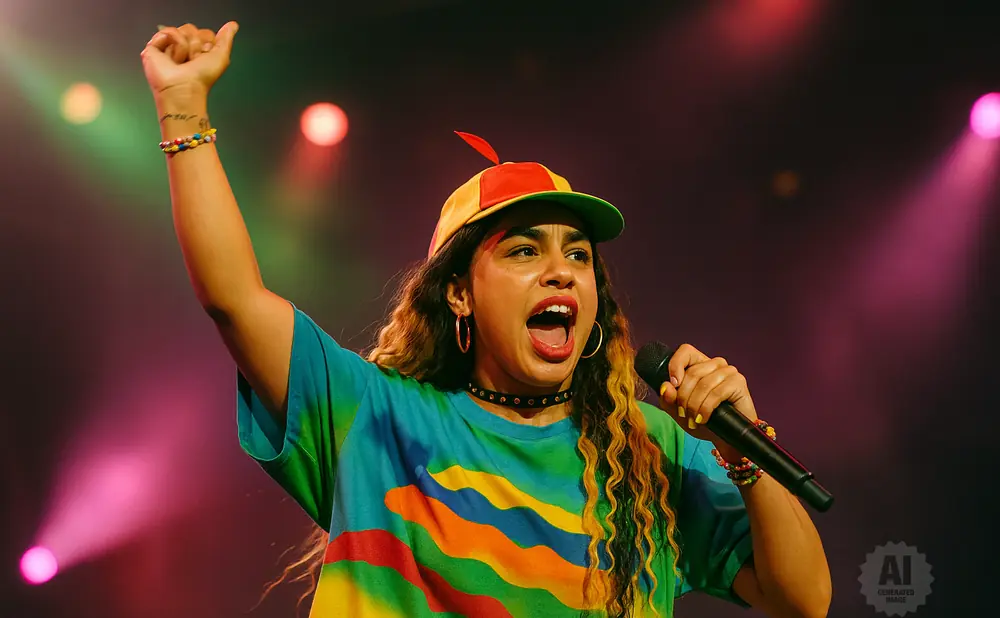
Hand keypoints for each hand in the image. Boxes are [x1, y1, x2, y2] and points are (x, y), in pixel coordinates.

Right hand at [141, 22, 238, 102]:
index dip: (207, 44)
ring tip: (181, 61)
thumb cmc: (202, 78)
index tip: (204, 58)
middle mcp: (183, 48)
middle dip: (196, 45)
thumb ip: (226, 39)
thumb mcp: (221, 57)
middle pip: (192, 29)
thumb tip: (232, 25)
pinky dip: (174, 44)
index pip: (205, 33)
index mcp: (198, 51)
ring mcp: (168, 46)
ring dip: (185, 47)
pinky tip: (171, 58)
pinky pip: (169, 31)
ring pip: (182, 30)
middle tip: (192, 61)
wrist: (183, 87)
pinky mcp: (155, 46)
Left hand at [656, 344, 757, 459]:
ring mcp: (729, 371)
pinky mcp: (738, 382)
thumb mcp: (679, 411)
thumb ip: (668, 399)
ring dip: (694, 405)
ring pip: (703, 384)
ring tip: (693, 419)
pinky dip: (706, 409)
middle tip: (683, 414)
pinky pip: (716, 393)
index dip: (676, 365)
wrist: (726, 436)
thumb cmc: (703, 420)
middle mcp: (715, 364)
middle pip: (692, 373)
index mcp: (700, 364)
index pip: (686, 351)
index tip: (673, 384)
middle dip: (683, 397)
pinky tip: (703, 419)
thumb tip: (666, 386)